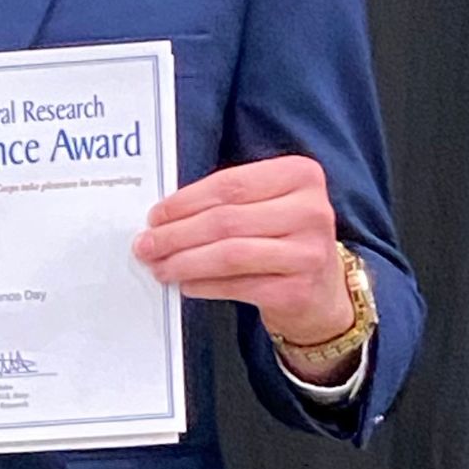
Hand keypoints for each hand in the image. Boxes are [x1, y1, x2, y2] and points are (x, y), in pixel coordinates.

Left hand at [136, 156, 348, 343]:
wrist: (323, 292)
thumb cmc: (284, 240)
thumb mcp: (268, 206)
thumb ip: (227, 202)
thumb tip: (164, 218)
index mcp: (301, 176)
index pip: (231, 184)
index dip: (185, 201)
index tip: (155, 215)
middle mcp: (311, 211)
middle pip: (226, 220)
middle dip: (176, 234)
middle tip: (146, 245)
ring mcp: (308, 252)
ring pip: (229, 254)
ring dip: (184, 262)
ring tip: (159, 266)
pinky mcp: (297, 290)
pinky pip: (237, 286)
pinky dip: (204, 285)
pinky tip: (186, 283)